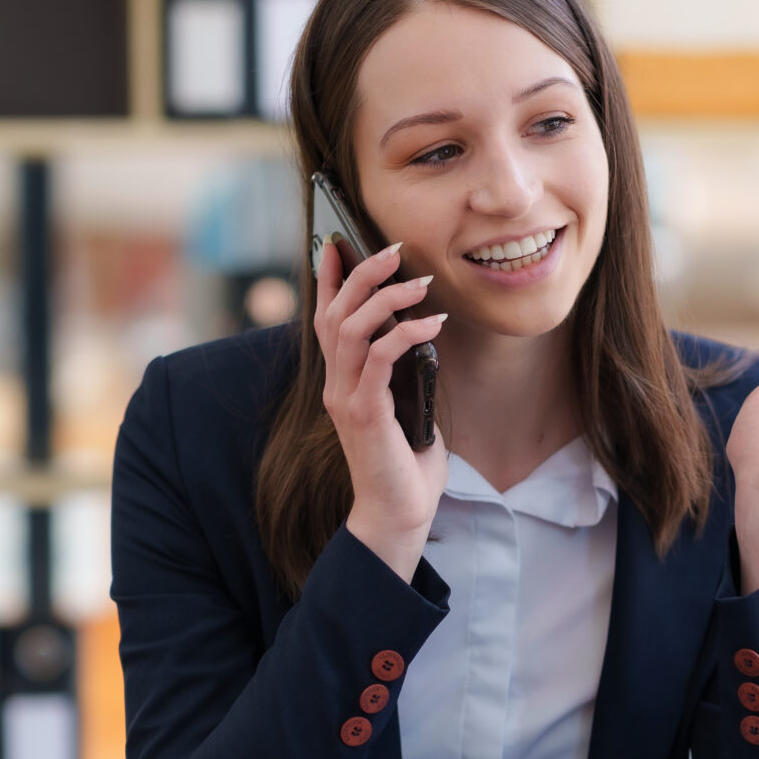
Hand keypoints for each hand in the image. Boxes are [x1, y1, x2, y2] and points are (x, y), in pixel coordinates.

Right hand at [313, 239, 449, 579]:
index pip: (327, 320)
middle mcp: (336, 385)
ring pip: (352, 329)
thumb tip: (422, 336)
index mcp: (342, 382)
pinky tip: (431, 325)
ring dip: (386, 298)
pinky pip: (380, 359)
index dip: (329, 280)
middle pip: (336, 314)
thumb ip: (403, 374)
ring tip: (420, 281)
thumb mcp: (406, 406)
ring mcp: (346, 398)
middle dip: (361, 274)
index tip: (337, 242)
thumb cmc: (406, 464)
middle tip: (391, 248)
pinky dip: (405, 334)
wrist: (398, 515)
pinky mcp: (365, 413)